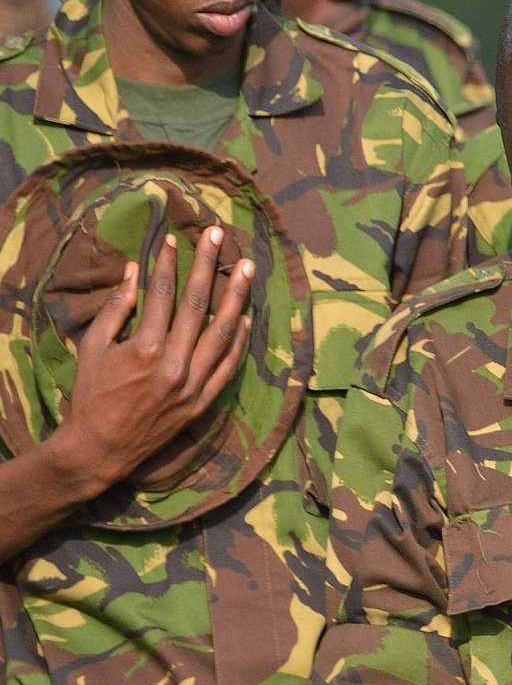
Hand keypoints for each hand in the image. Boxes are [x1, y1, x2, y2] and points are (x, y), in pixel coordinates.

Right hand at [48, 228, 253, 498]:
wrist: (100, 449)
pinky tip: (247, 317)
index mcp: (144, 349)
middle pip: (198, 304)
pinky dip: (241, 340)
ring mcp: (195, 384)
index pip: (162, 294)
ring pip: (224, 332)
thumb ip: (116, 309)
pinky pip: (230, 365)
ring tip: (247, 268)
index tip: (174, 238)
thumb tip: (135, 271)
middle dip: (209, 265)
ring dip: (238, 296)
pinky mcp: (206, 401)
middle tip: (220, 235)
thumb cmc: (91, 395)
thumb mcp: (93, 348)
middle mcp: (175, 365)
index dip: (168, 263)